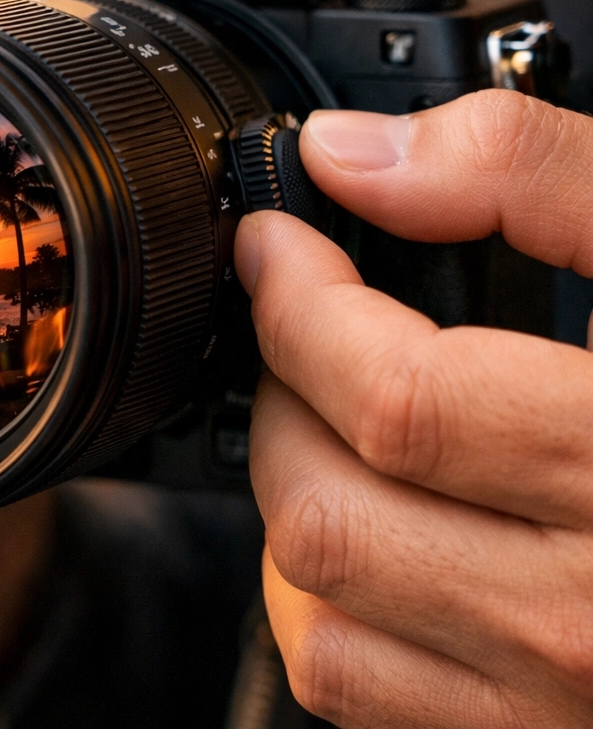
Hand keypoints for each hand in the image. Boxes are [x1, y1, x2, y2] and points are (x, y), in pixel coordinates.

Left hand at [235, 92, 592, 726]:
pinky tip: (376, 522)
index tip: (274, 247)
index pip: (397, 396)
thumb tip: (357, 158)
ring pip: (319, 606)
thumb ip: (528, 176)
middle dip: (284, 390)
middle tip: (306, 331)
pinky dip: (326, 593)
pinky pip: (353, 682)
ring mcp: (557, 700)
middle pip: (329, 506)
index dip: (299, 301)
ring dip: (297, 491)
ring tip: (336, 418)